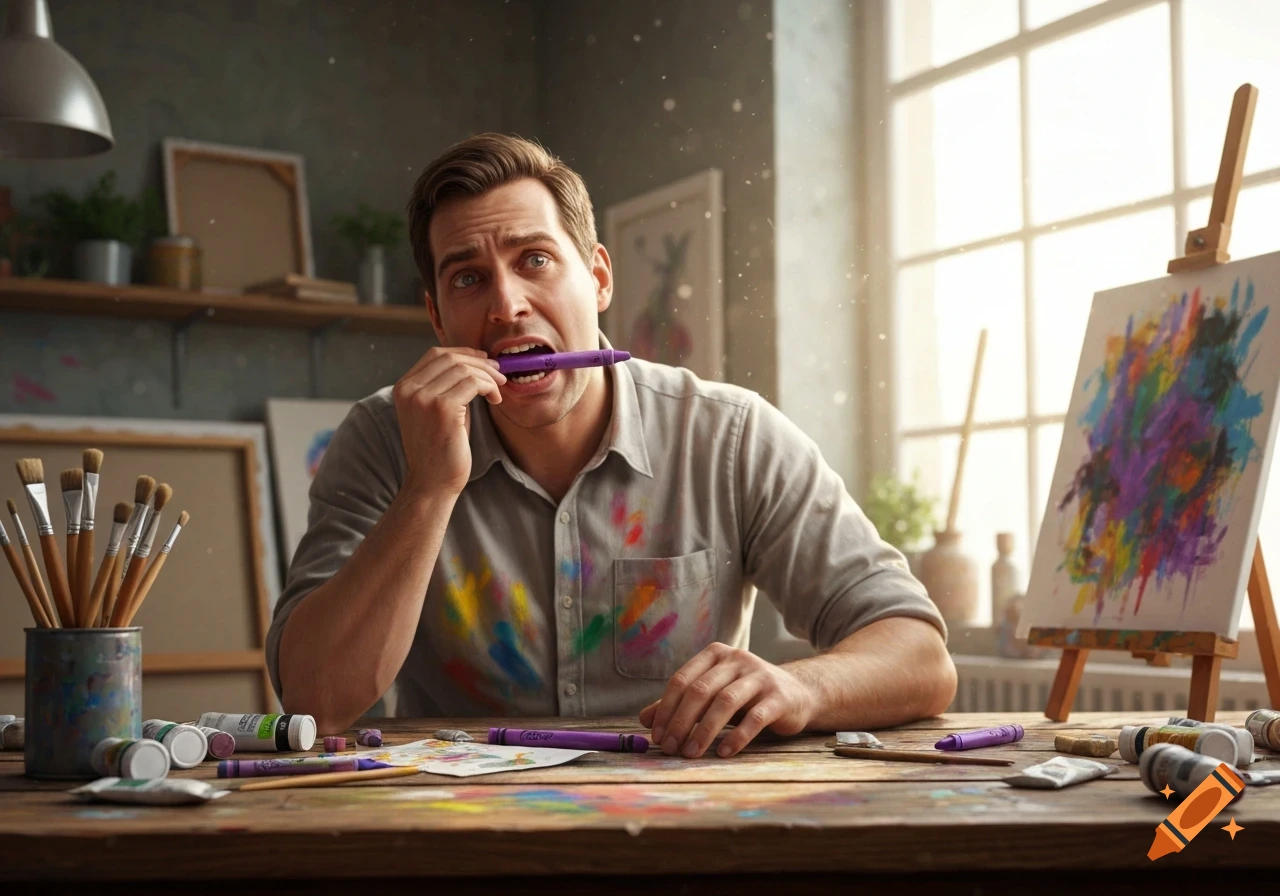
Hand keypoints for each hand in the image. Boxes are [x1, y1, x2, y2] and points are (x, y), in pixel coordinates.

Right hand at [392, 346, 504, 496]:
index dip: (464, 353)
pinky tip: (495, 400)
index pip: (435, 354)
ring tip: (498, 391)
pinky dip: (489, 387)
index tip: (485, 361)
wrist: (432, 483)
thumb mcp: (435, 411)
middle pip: (451, 358)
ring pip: (464, 369)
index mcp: (403, 388)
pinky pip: (473, 383)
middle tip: (499, 374)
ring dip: (488, 377)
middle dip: (480, 363)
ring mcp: (423, 398)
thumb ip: (445, 386)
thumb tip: (474, 364)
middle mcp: (409, 389)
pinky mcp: (442, 408)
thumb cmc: (439, 449)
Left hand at [638, 642, 815, 757]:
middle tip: (670, 748)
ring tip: (691, 753)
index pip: (682, 680)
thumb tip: (645, 719)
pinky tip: (724, 752)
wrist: (797, 694)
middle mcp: (737, 659)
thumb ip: (680, 704)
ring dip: (705, 731)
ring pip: (725, 702)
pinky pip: (754, 717)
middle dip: (681, 721)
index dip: (666, 709)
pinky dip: (737, 736)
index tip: (657, 736)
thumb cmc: (746, 695)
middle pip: (700, 690)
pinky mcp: (779, 697)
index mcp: (715, 654)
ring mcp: (760, 676)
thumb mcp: (712, 694)